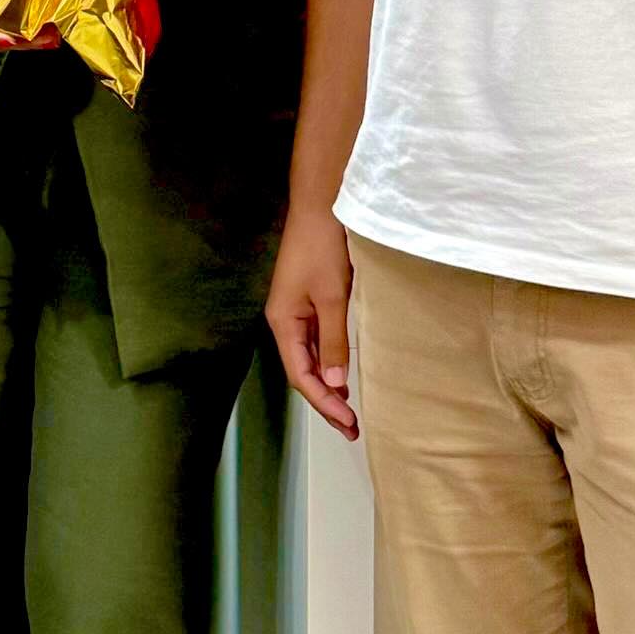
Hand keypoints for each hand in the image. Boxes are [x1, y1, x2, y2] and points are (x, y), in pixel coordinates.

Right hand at [265, 200, 358, 437]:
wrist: (321, 205)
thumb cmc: (324, 248)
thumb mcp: (332, 297)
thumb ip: (333, 341)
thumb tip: (334, 383)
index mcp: (283, 322)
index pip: (301, 375)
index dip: (324, 402)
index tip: (349, 423)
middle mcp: (284, 321)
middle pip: (302, 371)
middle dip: (325, 401)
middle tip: (351, 428)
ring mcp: (295, 311)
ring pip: (308, 359)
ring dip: (327, 385)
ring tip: (348, 410)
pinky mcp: (308, 301)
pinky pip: (315, 342)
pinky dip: (329, 363)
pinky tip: (342, 374)